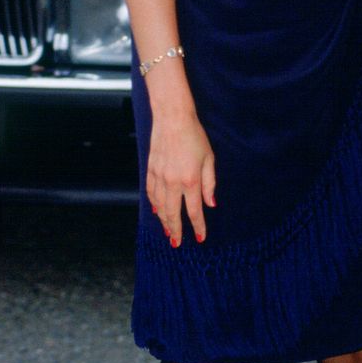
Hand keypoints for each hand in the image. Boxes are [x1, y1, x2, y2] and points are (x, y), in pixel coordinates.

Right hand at [146, 110, 215, 246]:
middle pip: (173, 213)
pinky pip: (151, 193)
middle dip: (175, 230)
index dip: (198, 226)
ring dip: (163, 221)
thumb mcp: (209, 159)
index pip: (194, 211)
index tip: (200, 237)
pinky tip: (157, 212)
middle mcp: (172, 182)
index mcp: (190, 180)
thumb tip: (210, 204)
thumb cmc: (194, 136)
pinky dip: (154, 205)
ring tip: (167, 232)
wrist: (172, 118)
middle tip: (177, 243)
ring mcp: (159, 177)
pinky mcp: (150, 170)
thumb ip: (209, 183)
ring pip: (160, 206)